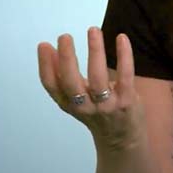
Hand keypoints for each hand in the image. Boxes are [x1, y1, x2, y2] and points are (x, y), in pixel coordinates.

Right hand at [37, 27, 145, 152]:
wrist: (123, 142)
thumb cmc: (97, 114)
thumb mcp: (76, 100)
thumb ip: (64, 77)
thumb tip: (49, 48)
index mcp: (69, 104)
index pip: (52, 86)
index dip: (45, 66)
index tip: (45, 45)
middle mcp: (85, 107)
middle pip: (71, 83)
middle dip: (67, 59)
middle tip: (64, 36)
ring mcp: (106, 105)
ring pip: (98, 78)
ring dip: (95, 52)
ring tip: (93, 30)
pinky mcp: (127, 101)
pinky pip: (125, 76)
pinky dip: (124, 56)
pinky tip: (121, 38)